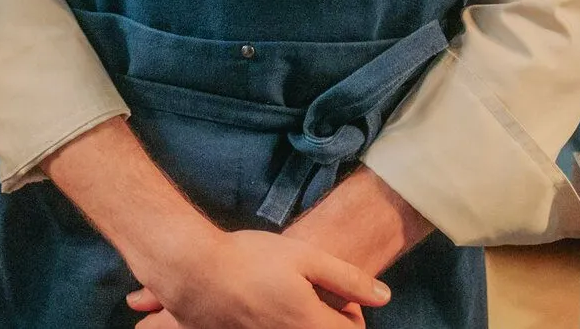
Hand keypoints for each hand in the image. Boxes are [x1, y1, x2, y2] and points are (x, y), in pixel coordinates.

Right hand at [124, 228, 387, 328]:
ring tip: (286, 301)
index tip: (334, 293)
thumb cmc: (250, 260)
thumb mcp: (304, 257)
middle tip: (309, 295)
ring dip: (302, 323)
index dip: (351, 311)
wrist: (195, 273)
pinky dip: (276, 324)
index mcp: (314, 326)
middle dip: (327, 321)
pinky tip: (263, 309)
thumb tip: (384, 296)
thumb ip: (347, 278)